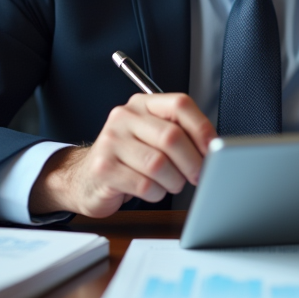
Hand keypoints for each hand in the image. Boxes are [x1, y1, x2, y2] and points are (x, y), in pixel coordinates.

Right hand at [29, 93, 216, 217]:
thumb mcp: (151, 137)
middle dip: (193, 162)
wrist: (84, 179)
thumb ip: (179, 134)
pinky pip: (144, 185)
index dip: (202, 127)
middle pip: (172, 136)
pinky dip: (156, 193)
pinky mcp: (103, 169)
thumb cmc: (128, 158)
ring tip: (171, 184)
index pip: (180, 104)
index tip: (214, 148)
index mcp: (141, 104)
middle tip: (198, 175)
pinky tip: (152, 191)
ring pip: (159, 164)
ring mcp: (111, 142)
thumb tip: (213, 148)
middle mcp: (124, 117)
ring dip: (174, 181)